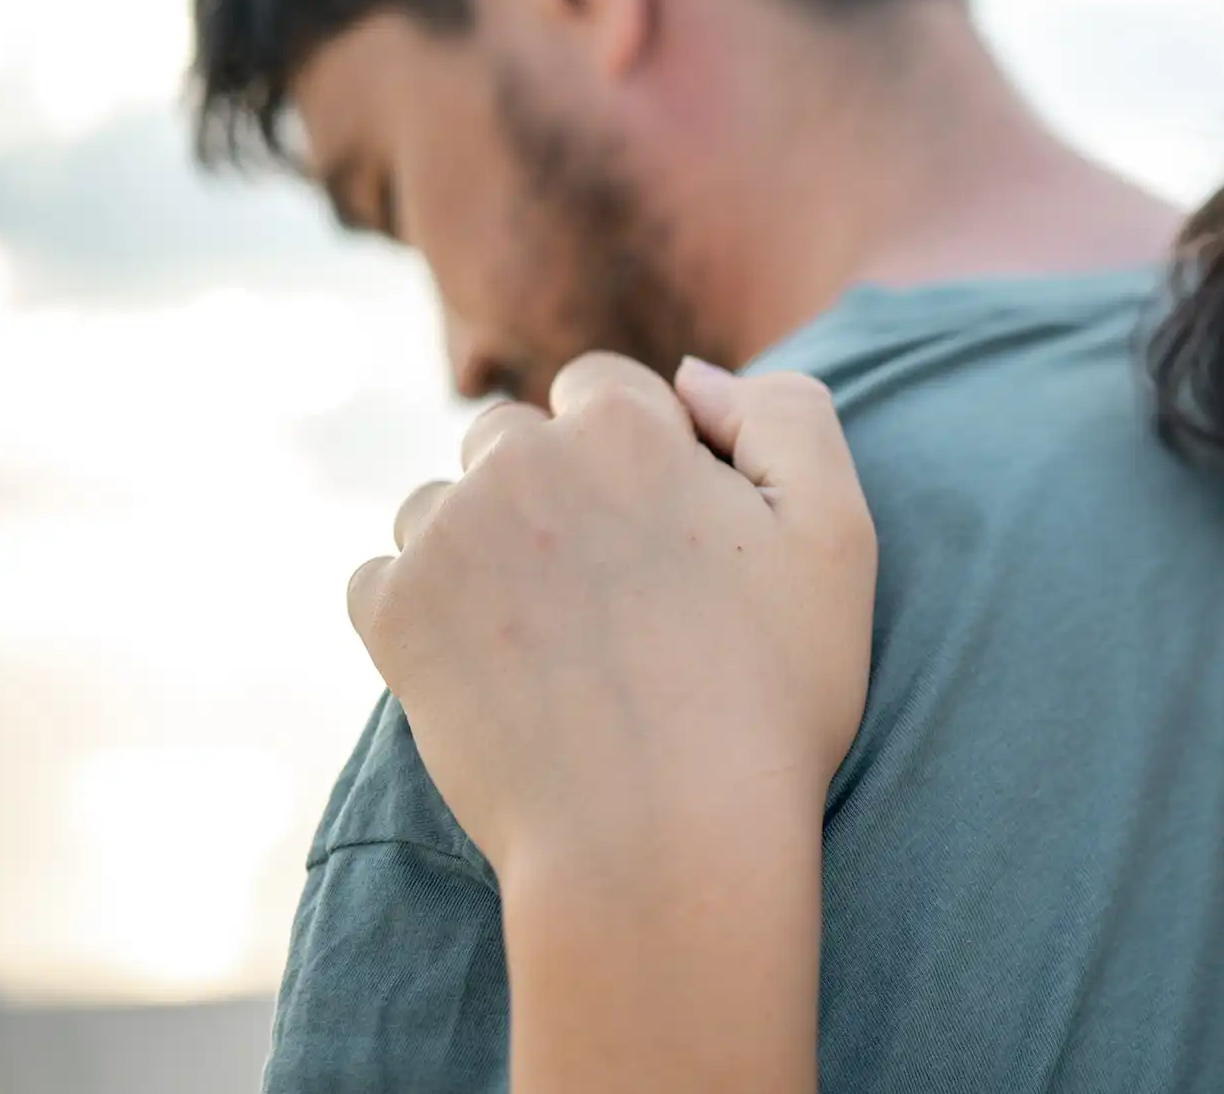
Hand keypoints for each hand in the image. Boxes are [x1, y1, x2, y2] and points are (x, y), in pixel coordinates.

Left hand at [346, 352, 875, 876]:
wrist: (664, 844)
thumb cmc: (768, 697)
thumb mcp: (838, 537)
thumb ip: (786, 418)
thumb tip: (691, 379)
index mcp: (626, 427)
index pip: (605, 386)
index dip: (641, 454)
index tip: (667, 539)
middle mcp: (521, 459)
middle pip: (515, 437)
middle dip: (552, 492)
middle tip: (612, 598)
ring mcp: (446, 536)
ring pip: (445, 506)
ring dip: (483, 548)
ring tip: (553, 644)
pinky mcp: (392, 616)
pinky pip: (385, 578)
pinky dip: (425, 613)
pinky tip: (492, 672)